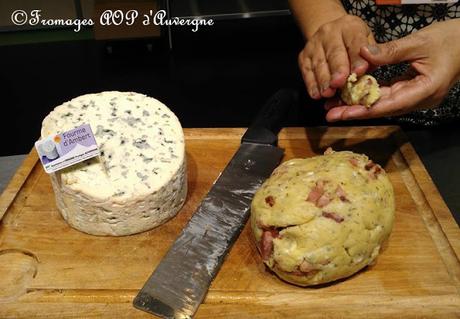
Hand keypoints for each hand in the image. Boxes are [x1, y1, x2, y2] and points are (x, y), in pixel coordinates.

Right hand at [298, 14, 374, 99]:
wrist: (330, 37)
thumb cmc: (354, 45)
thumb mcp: (369, 43)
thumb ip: (376, 54)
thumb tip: (374, 63)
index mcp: (350, 27)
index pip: (355, 42)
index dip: (357, 58)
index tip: (359, 71)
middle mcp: (330, 32)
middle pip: (334, 52)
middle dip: (337, 69)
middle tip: (339, 83)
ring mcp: (314, 44)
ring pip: (319, 63)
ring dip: (323, 80)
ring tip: (328, 92)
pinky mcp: (303, 56)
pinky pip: (307, 71)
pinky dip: (311, 84)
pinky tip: (316, 94)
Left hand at [326, 19, 459, 121]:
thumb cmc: (451, 39)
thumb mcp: (419, 42)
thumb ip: (390, 51)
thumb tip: (362, 53)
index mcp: (426, 90)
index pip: (389, 105)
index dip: (364, 110)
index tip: (343, 113)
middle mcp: (420, 99)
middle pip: (382, 108)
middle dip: (355, 111)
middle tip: (330, 113)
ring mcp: (416, 96)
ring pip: (383, 103)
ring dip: (359, 104)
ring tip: (334, 106)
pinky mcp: (411, 89)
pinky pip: (387, 94)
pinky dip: (370, 95)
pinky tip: (351, 94)